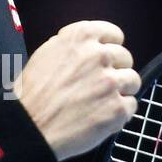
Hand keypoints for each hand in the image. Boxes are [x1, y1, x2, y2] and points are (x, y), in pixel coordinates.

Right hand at [12, 21, 140, 161]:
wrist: (29, 127)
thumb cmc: (31, 96)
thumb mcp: (45, 55)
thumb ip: (71, 47)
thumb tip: (87, 48)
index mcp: (80, 37)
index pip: (113, 34)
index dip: (109, 47)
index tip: (106, 58)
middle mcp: (99, 56)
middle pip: (125, 57)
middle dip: (115, 70)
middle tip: (99, 85)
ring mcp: (111, 82)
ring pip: (132, 80)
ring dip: (121, 91)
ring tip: (101, 103)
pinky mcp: (117, 108)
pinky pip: (131, 105)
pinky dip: (119, 113)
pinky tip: (101, 117)